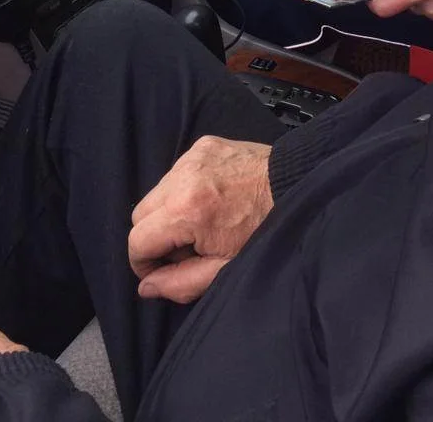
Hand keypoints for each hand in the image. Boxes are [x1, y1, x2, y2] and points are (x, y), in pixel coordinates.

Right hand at [128, 137, 272, 304]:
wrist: (295, 185)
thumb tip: (147, 287)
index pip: (137, 241)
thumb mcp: (225, 267)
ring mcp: (192, 157)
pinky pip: (176, 172)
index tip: (162, 270)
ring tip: (202, 222)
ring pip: (157, 192)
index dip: (144, 263)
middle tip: (186, 248)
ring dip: (169, 212)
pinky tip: (211, 199)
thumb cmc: (264, 229)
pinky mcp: (203, 145)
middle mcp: (183, 177)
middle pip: (141, 215)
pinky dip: (184, 189)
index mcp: (186, 211)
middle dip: (155, 236)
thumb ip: (181, 283)